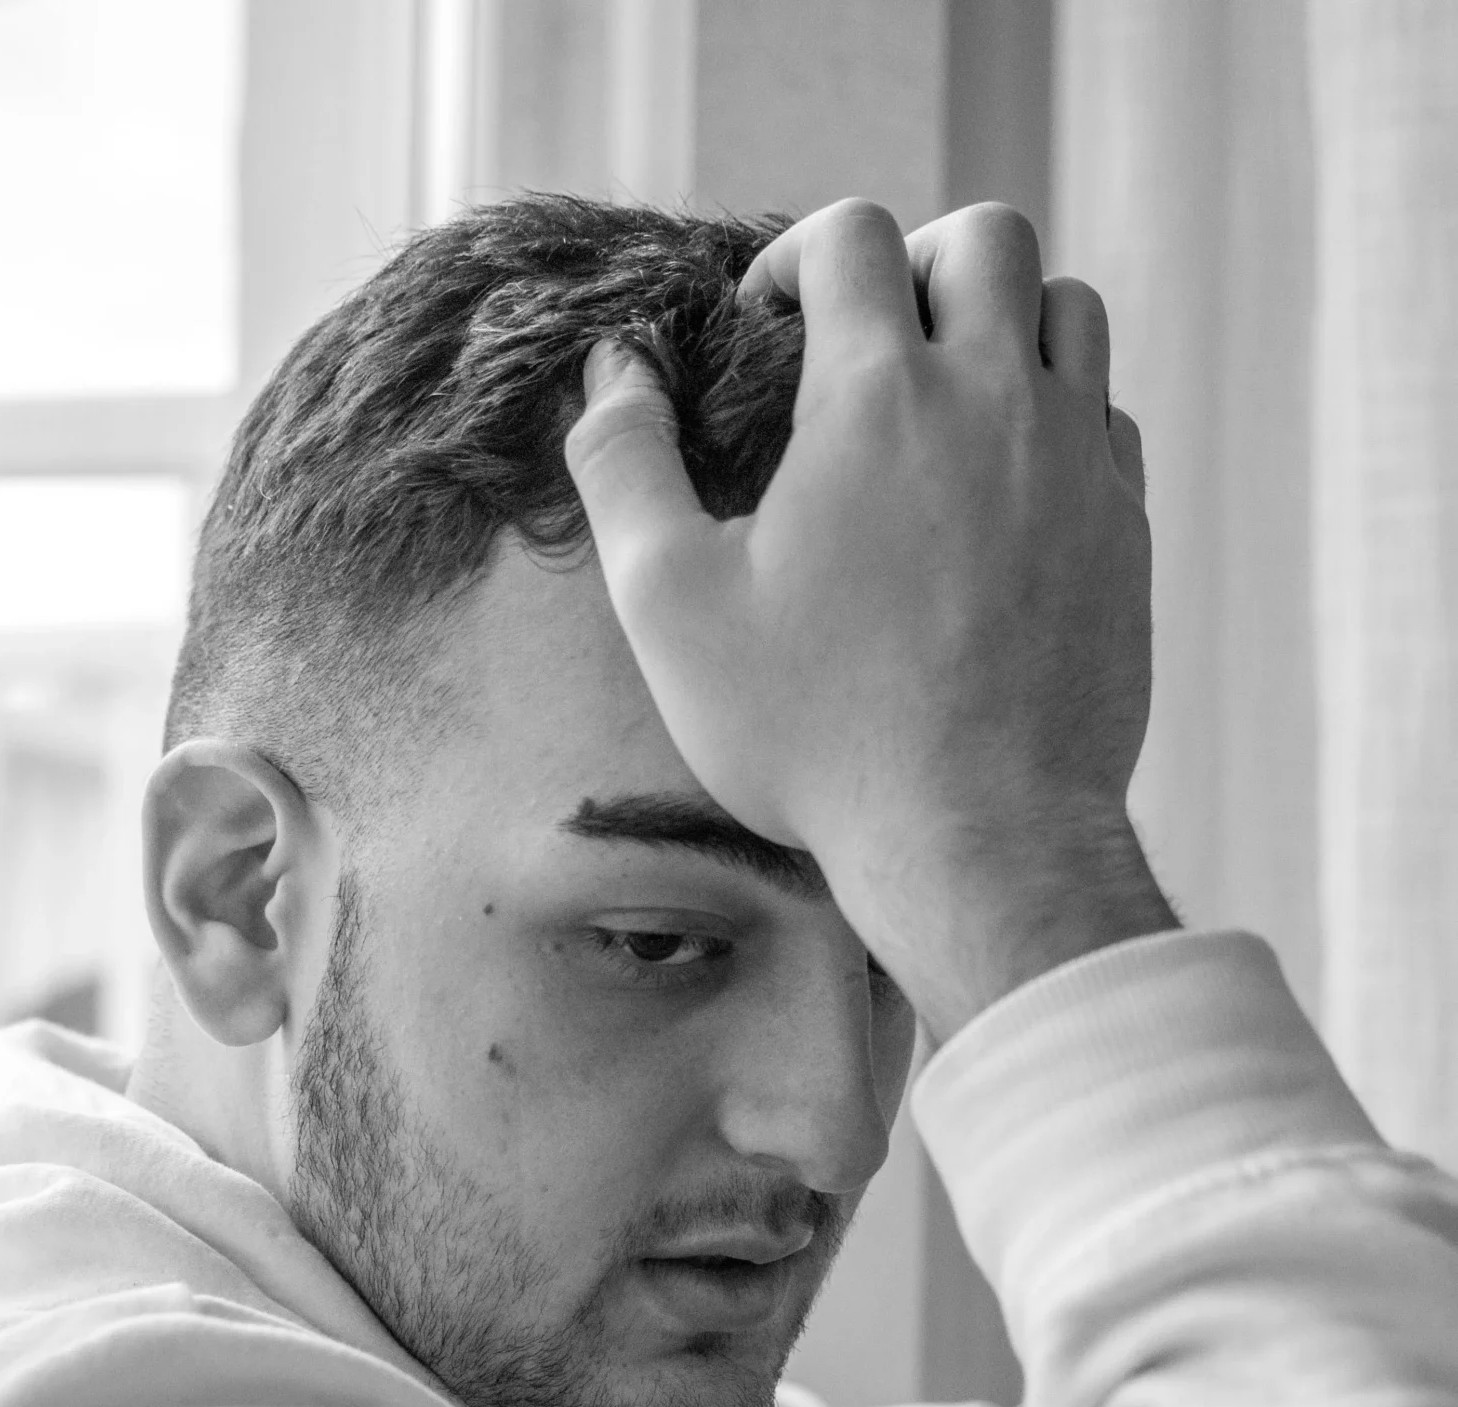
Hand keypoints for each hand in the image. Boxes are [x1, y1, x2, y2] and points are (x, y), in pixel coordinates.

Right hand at [564, 199, 1174, 1037]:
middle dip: (914, 261)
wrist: (980, 837)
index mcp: (878, 396)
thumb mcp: (671, 606)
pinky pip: (1109, 414)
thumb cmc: (816, 734)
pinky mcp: (1129, 529)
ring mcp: (1079, 460)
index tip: (769, 323)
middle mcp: (996, 400)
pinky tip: (1003, 483)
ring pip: (1066, 310)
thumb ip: (623, 467)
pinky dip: (1058, 411)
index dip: (796, 256)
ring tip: (943, 393)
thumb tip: (612, 370)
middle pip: (983, 237)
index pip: (852, 235)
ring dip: (1000, 320)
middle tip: (867, 336)